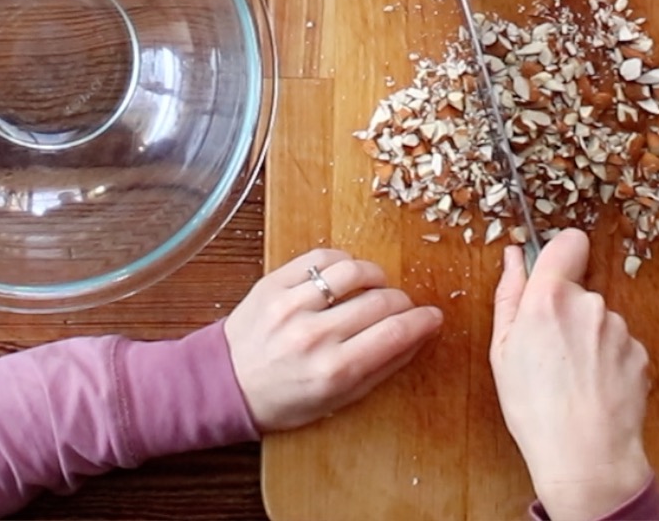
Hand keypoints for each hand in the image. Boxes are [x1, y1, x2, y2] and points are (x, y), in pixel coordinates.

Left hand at [224, 248, 443, 431]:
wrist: (226, 384)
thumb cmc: (284, 399)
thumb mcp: (338, 400)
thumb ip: (381, 368)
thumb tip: (417, 337)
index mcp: (334, 371)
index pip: (396, 334)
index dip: (423, 321)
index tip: (433, 316)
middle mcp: (314, 336)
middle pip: (381, 301)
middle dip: (403, 302)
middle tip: (403, 307)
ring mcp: (291, 305)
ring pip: (353, 271)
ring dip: (375, 275)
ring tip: (376, 286)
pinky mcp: (272, 283)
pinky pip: (319, 257)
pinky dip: (342, 262)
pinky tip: (345, 275)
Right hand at [489, 232, 652, 520]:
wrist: (585, 455)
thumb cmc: (535, 408)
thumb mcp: (502, 350)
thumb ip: (509, 295)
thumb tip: (513, 258)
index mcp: (549, 298)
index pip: (567, 242)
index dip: (559, 254)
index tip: (551, 274)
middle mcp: (590, 304)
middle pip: (579, 290)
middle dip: (566, 312)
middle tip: (550, 353)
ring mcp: (620, 329)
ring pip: (600, 320)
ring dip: (588, 339)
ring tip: (572, 378)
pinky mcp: (641, 353)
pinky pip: (619, 346)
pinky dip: (608, 361)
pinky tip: (594, 388)